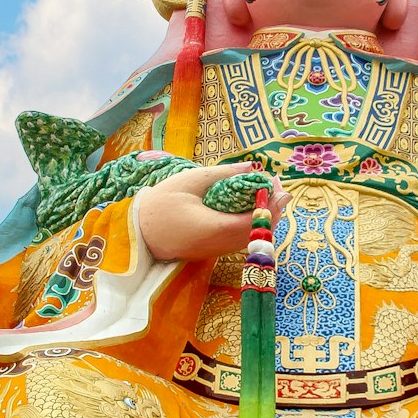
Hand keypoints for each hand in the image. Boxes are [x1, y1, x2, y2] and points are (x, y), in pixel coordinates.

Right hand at [136, 162, 287, 262]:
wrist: (137, 232)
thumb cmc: (160, 204)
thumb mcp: (191, 181)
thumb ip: (223, 174)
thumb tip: (250, 167)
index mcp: (216, 228)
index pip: (256, 221)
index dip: (272, 205)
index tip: (279, 186)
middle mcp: (221, 244)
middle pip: (260, 233)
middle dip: (273, 210)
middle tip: (277, 186)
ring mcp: (217, 250)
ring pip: (252, 238)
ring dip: (264, 217)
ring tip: (266, 193)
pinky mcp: (213, 250)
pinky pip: (241, 239)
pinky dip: (251, 224)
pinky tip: (250, 206)